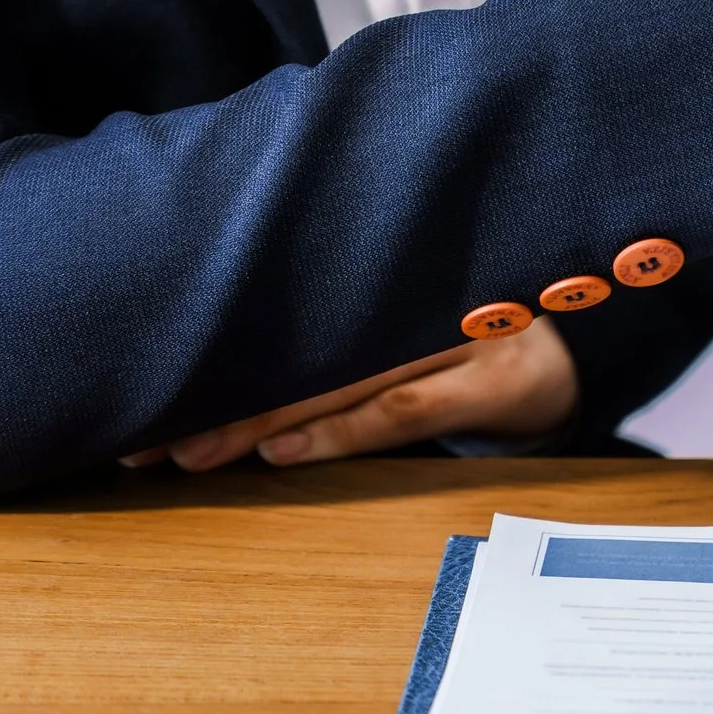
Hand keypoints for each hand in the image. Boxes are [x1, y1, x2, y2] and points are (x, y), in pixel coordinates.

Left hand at [125, 317, 578, 470]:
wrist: (572, 348)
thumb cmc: (462, 321)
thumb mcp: (396, 296)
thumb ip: (325, 303)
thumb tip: (211, 328)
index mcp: (384, 259)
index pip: (278, 300)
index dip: (207, 340)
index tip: (141, 368)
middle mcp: (416, 293)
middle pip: (298, 345)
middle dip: (214, 395)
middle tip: (143, 433)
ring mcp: (457, 336)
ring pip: (339, 381)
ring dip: (256, 424)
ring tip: (188, 452)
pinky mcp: (489, 381)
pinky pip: (400, 410)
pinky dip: (338, 433)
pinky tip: (281, 454)